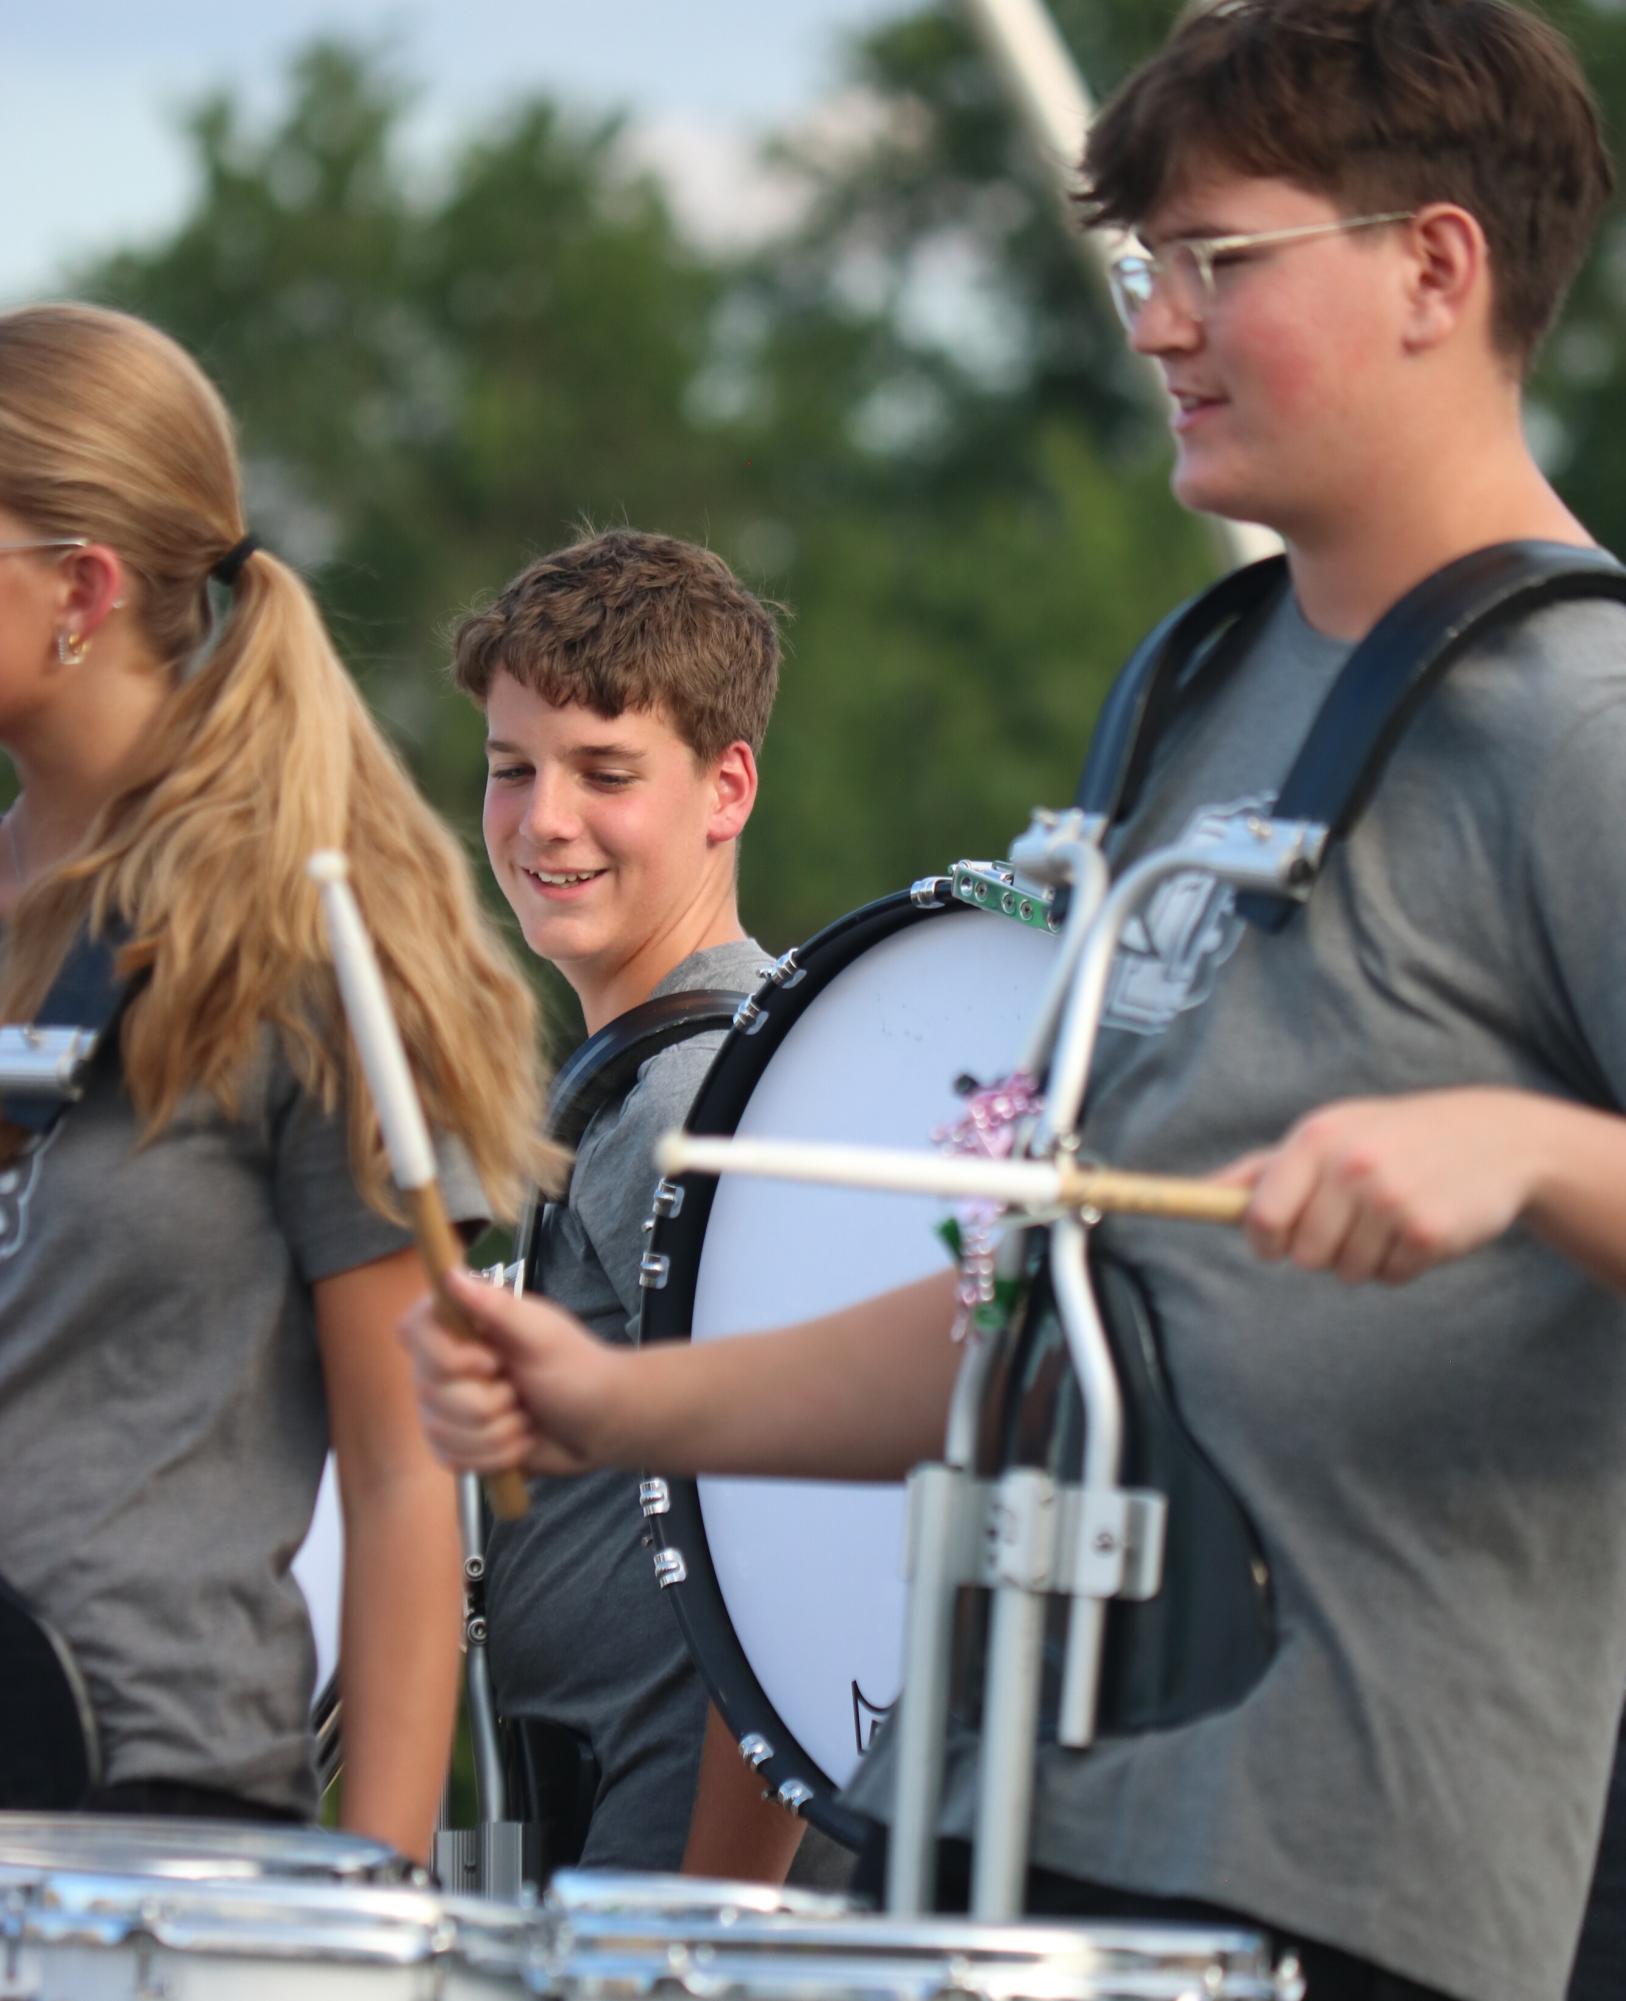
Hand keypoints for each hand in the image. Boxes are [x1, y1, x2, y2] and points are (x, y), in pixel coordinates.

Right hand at [398, 1269, 630, 1476]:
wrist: (599, 1422)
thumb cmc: (576, 1368)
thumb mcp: (542, 1334)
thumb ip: (497, 1305)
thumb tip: (451, 1275)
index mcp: (463, 1325)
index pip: (412, 1331)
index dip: (446, 1356)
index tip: (491, 1361)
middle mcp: (444, 1363)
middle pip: (431, 1391)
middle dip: (488, 1400)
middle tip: (520, 1387)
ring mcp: (445, 1406)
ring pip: (442, 1430)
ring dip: (498, 1431)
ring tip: (524, 1414)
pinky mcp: (456, 1444)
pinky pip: (453, 1460)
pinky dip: (496, 1455)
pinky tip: (519, 1440)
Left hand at [1215, 1088, 1548, 1285]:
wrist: (1496, 1137)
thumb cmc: (1392, 1137)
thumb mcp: (1329, 1134)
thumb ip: (1264, 1168)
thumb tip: (1203, 1194)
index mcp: (1315, 1140)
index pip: (1261, 1216)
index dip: (1264, 1241)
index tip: (1275, 1243)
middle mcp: (1350, 1166)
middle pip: (1303, 1256)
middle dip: (1323, 1249)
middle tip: (1354, 1218)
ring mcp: (1391, 1199)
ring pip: (1347, 1273)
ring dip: (1366, 1257)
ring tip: (1392, 1215)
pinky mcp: (1429, 1231)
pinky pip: (1391, 1278)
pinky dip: (1402, 1264)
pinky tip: (1422, 1225)